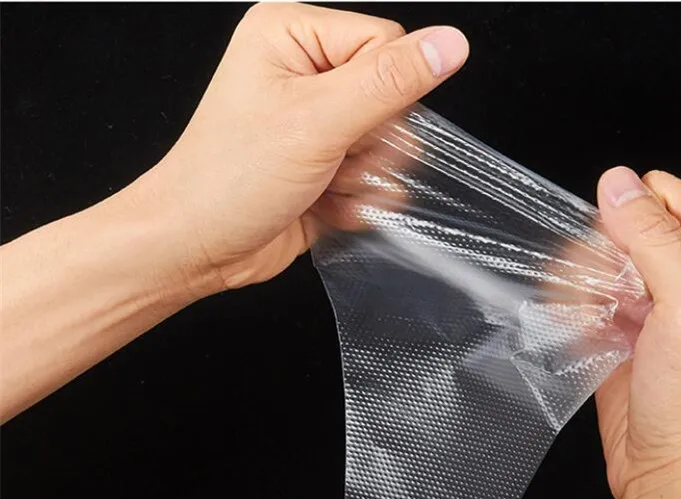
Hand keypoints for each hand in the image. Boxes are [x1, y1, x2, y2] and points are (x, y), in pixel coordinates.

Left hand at [130, 2, 467, 295]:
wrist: (197, 246)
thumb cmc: (231, 178)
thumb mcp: (318, 121)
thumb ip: (390, 82)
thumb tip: (449, 44)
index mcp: (293, 36)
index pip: (386, 43)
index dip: (386, 93)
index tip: (353, 126)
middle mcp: (304, 73)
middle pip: (391, 98)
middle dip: (373, 143)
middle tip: (335, 160)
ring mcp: (314, 124)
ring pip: (387, 145)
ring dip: (365, 178)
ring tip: (324, 186)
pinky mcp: (322, 167)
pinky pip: (372, 179)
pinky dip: (356, 200)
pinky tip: (325, 206)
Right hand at [595, 167, 680, 498]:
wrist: (673, 473)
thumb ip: (654, 239)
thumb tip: (617, 182)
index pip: (664, 196)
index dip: (634, 227)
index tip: (628, 275)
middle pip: (625, 226)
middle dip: (605, 263)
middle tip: (617, 307)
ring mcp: (662, 301)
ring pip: (598, 260)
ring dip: (586, 291)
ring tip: (603, 328)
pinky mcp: (629, 328)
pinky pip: (586, 295)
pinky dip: (576, 314)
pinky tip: (590, 339)